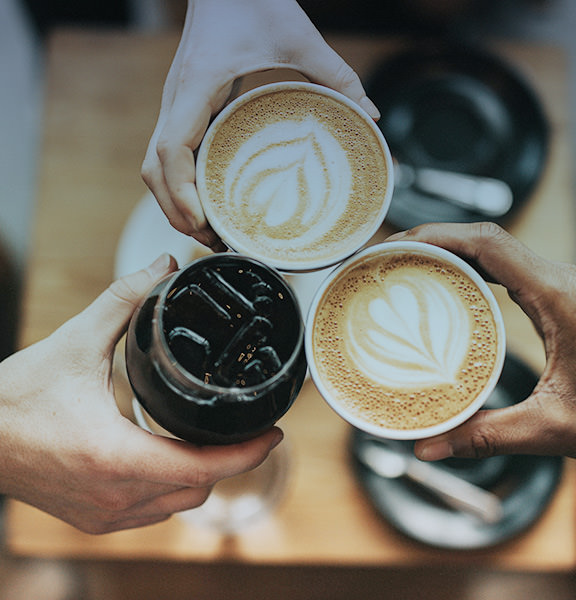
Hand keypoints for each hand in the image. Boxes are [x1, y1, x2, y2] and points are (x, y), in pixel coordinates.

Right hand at [0, 254, 281, 532]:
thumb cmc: (16, 397)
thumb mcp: (75, 341)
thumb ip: (124, 300)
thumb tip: (164, 266)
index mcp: (115, 456)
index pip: (204, 468)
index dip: (247, 453)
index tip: (275, 433)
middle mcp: (114, 495)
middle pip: (200, 488)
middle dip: (232, 460)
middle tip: (248, 428)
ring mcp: (104, 514)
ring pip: (179, 504)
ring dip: (204, 476)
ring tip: (218, 441)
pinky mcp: (94, 519)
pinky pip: (153, 512)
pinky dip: (173, 488)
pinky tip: (174, 461)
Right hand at [141, 0, 377, 249]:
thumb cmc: (251, 0)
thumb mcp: (299, 36)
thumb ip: (337, 75)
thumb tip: (371, 117)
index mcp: (196, 87)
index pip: (169, 151)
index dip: (180, 194)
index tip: (204, 223)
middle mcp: (176, 101)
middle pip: (154, 171)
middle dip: (176, 212)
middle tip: (213, 241)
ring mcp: (175, 106)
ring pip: (155, 167)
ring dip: (174, 203)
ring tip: (209, 232)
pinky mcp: (184, 109)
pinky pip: (169, 156)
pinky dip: (180, 186)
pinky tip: (208, 202)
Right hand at [387, 222, 575, 461]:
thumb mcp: (553, 427)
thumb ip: (486, 436)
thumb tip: (427, 447)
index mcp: (558, 297)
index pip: (488, 243)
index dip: (436, 235)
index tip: (396, 245)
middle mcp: (558, 281)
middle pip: (484, 237)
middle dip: (431, 238)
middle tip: (388, 257)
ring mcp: (557, 285)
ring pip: (493, 247)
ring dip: (448, 248)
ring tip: (405, 264)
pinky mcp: (554, 296)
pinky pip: (503, 266)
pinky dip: (467, 265)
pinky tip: (445, 284)